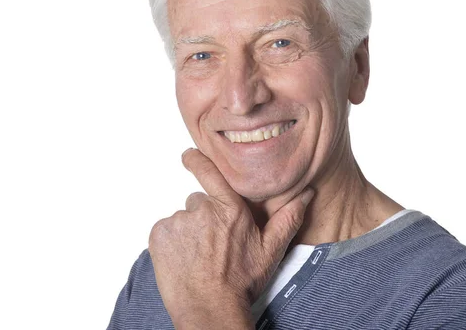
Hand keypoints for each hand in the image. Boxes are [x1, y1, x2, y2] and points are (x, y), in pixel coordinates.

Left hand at [148, 148, 314, 328]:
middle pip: (199, 202)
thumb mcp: (270, 251)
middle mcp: (202, 209)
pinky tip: (184, 259)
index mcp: (229, 209)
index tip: (189, 155)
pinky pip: (165, 231)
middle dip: (205, 217)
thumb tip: (306, 194)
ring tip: (199, 255)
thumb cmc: (241, 282)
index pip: (209, 172)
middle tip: (213, 243)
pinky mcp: (159, 235)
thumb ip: (287, 218)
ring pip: (183, 219)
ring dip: (188, 232)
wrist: (209, 309)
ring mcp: (178, 222)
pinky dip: (172, 242)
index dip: (197, 160)